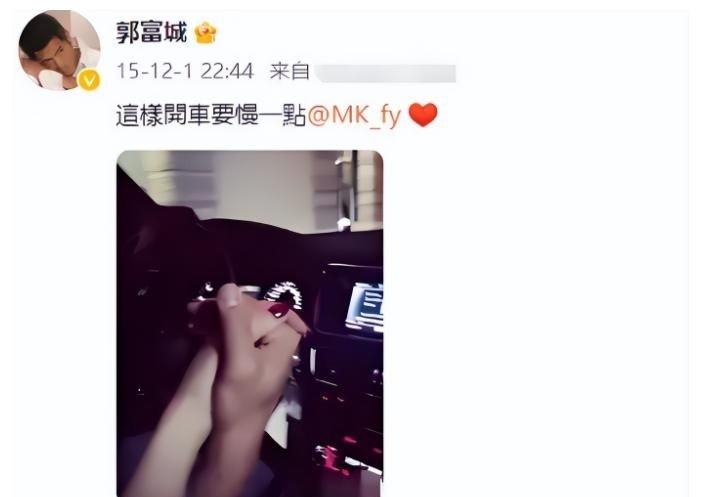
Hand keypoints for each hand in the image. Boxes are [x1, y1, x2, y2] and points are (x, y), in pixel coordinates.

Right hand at [188, 283, 307, 496]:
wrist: (234, 435)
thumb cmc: (240, 402)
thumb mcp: (238, 361)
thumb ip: (235, 325)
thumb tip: (228, 288)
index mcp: (285, 337)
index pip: (259, 305)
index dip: (232, 302)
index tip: (207, 302)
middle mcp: (278, 337)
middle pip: (248, 311)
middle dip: (221, 308)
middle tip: (193, 308)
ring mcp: (264, 346)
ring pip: (240, 320)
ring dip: (216, 316)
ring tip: (192, 313)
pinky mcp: (250, 354)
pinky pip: (235, 331)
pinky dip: (217, 327)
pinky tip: (198, 325)